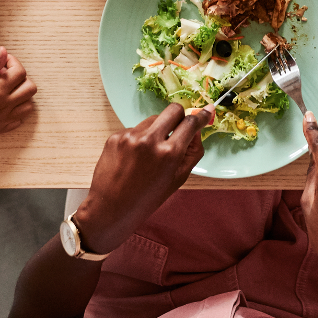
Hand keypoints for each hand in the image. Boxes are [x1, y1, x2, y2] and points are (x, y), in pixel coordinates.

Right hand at [0, 46, 36, 143]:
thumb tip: (3, 52)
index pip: (20, 72)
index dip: (13, 62)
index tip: (2, 60)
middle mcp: (4, 107)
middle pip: (30, 89)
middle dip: (21, 77)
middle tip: (4, 73)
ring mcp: (3, 120)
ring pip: (28, 106)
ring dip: (22, 94)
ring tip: (5, 88)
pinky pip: (19, 120)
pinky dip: (17, 109)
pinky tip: (3, 103)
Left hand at [72, 104, 209, 254]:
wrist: (111, 208)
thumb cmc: (146, 199)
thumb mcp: (177, 179)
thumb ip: (192, 153)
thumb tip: (197, 130)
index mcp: (169, 154)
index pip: (190, 123)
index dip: (201, 116)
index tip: (206, 111)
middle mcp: (150, 140)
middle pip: (173, 110)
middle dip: (179, 116)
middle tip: (177, 128)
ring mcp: (130, 136)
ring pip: (153, 119)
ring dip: (156, 130)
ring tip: (149, 154)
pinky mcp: (116, 136)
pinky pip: (135, 129)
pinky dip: (138, 138)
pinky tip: (133, 158)